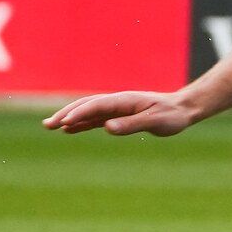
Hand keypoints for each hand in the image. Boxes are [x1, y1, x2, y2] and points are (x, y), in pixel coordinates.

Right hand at [43, 91, 197, 135]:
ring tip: (50, 126)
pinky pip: (96, 119)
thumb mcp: (155, 121)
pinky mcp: (119, 116)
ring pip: (87, 111)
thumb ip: (132, 124)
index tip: (65, 123)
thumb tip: (108, 127)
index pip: (96, 106)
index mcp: (124, 100)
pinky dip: (82, 123)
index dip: (80, 114)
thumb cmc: (171, 115)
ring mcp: (117, 108)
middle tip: (48, 125)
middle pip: (86, 106)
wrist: (182, 109)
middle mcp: (117, 102)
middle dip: (66, 114)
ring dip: (69, 117)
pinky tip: (70, 130)